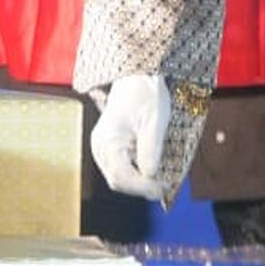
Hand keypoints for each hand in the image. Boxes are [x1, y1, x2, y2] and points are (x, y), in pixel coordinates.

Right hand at [90, 72, 170, 199]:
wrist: (137, 78)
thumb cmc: (147, 95)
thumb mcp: (156, 121)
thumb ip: (151, 150)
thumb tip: (150, 176)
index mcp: (108, 137)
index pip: (121, 176)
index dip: (143, 187)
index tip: (164, 187)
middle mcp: (99, 145)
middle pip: (118, 181)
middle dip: (142, 187)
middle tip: (165, 184)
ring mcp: (101, 147)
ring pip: (118, 179)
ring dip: (139, 183)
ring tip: (160, 176)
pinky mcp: (107, 148)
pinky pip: (119, 170)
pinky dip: (135, 175)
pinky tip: (150, 169)